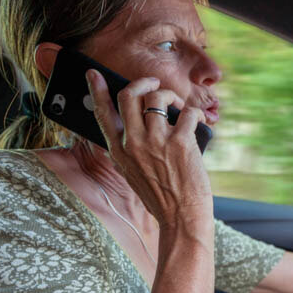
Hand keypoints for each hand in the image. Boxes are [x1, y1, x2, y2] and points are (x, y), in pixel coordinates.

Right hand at [87, 69, 212, 227]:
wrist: (181, 218)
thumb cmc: (162, 197)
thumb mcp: (133, 173)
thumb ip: (130, 149)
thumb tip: (139, 122)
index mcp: (118, 151)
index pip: (102, 114)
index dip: (96, 91)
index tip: (94, 73)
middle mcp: (133, 143)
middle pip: (129, 96)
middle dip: (144, 83)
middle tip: (154, 85)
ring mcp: (156, 142)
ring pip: (158, 98)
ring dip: (171, 96)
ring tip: (179, 107)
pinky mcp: (181, 143)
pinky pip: (187, 112)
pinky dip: (195, 113)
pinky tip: (198, 121)